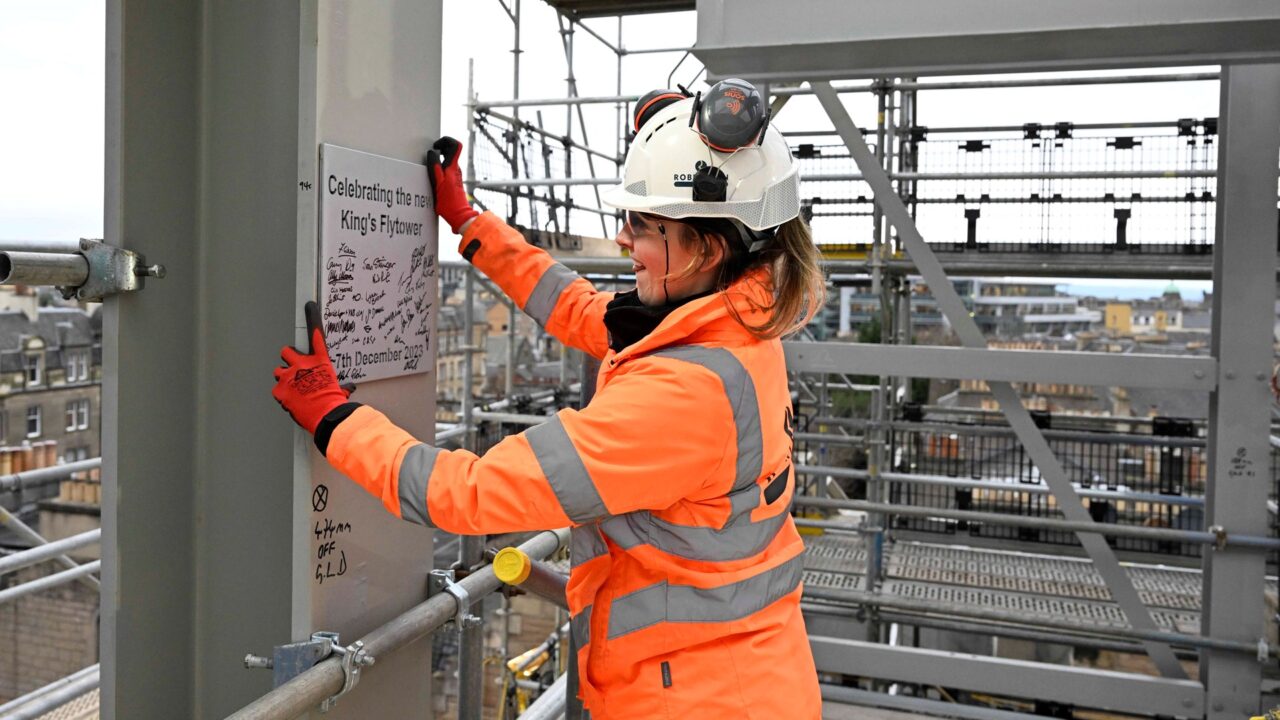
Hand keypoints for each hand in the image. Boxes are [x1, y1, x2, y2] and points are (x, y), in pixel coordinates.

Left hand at [272, 301, 352, 433]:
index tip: (309, 306)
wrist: (327, 416)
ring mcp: (289, 376)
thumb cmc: (335, 402)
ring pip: (277, 370)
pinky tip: (291, 401)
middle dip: (288, 359)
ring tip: (292, 389)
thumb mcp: (340, 390)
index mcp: (320, 361)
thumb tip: (347, 389)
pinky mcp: (279, 390)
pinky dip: (282, 395)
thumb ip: (340, 386)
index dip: (312, 317)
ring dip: (283, 378)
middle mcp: (302, 364)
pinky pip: (276, 389)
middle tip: (293, 370)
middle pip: (286, 351)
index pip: (316, 334)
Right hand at [427, 136, 478, 233]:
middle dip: (440, 147)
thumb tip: (432, 152)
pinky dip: (439, 168)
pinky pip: (447, 169)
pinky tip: (433, 176)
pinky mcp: (453, 182)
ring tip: (429, 165)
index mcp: (452, 167)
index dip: (445, 140)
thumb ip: (434, 167)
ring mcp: (455, 175)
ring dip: (439, 158)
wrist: (459, 215)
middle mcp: (455, 169)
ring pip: (448, 160)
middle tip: (431, 153)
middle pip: (451, 150)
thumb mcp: (437, 183)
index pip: (455, 145)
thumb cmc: (449, 202)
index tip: (435, 147)